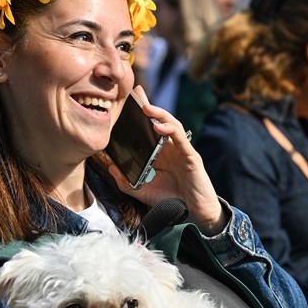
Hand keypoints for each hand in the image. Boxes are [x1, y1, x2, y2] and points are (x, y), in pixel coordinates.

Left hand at [108, 86, 227, 234]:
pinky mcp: (191, 157)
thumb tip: (111, 168)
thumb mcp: (144, 192)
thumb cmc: (173, 202)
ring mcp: (182, 151)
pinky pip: (181, 139)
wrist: (195, 215)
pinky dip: (170, 130)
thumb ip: (127, 183)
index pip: (150, 130)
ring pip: (172, 125)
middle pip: (160, 122)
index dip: (141, 115)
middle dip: (148, 106)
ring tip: (145, 107)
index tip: (128, 101)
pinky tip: (158, 126)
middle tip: (136, 93)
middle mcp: (172, 149)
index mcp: (161, 154)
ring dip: (159, 114)